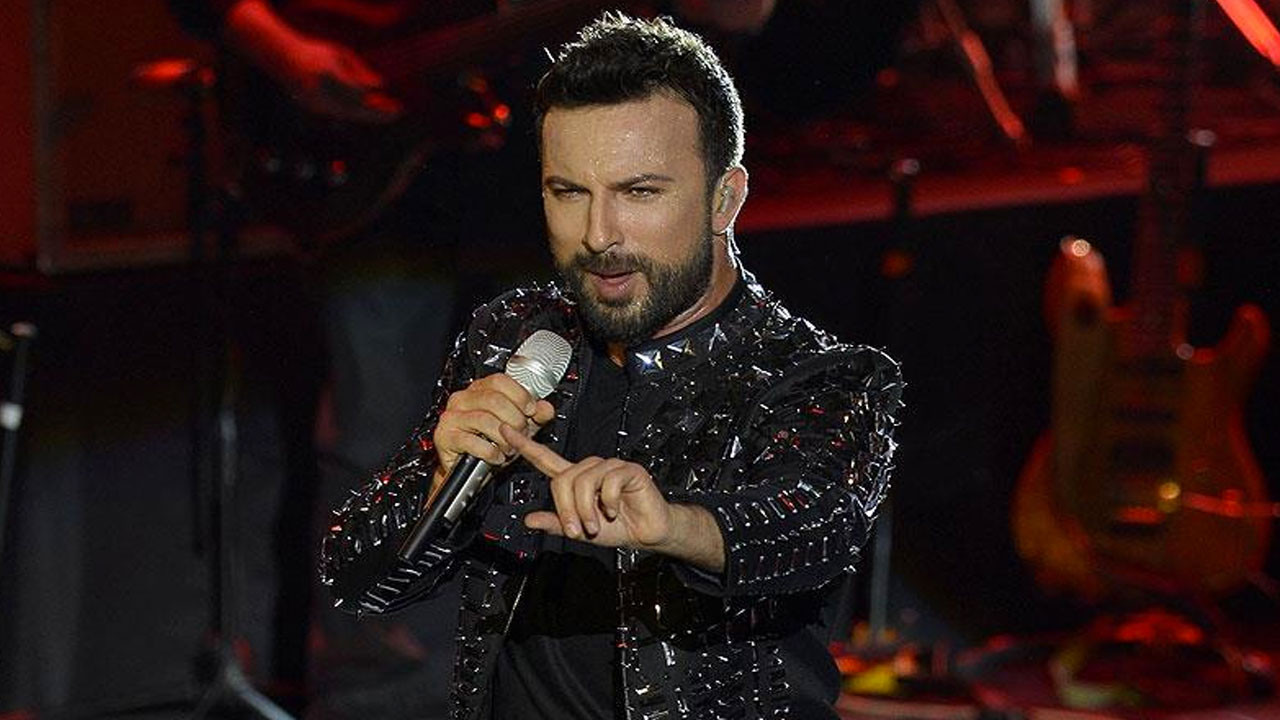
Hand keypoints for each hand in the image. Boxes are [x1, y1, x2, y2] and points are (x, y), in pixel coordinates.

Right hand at [223, 0, 401, 122]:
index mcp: (327, 74)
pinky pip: (341, 112)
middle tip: (399, 113)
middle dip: (378, 113)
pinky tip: (371, 110)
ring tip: (390, 113)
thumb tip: (379, 86)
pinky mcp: (315, 108)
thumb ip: (359, 69)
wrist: (282, 58)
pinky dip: (357, 112)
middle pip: (355, 108)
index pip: (357, 92)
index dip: (375, 99)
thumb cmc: (314, 52)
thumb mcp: (339, 54)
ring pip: (349, 113)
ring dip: (370, 114)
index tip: (393, 102)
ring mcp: (317, 102)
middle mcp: (322, 91)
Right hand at [431, 374, 554, 496]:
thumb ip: (534, 416)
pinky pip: (472, 442)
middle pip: (494, 400)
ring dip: (503, 438)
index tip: (530, 410)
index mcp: (479, 390)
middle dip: (514, 420)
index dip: (519, 395)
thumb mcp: (517, 427)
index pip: (500, 381)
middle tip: (520, 433)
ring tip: (509, 448)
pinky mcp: (445, 437)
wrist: (469, 472)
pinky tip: (496, 456)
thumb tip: (546, 408)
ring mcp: (452, 417)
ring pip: (485, 420)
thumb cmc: (489, 444)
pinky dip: (490, 452)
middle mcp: (463, 399)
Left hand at [500, 425, 673, 547]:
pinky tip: (614, 510)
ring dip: (587, 509)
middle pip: (563, 478)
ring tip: (595, 524)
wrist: (648, 532)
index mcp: (577, 480)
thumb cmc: (619, 526)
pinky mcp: (628, 470)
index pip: (546, 459)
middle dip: (567, 508)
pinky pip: (608, 482)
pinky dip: (608, 502)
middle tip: (577, 528)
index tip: (507, 431)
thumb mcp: (581, 531)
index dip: (525, 445)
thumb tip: (530, 519)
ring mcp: (610, 467)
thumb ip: (556, 523)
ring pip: (583, 481)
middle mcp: (591, 470)